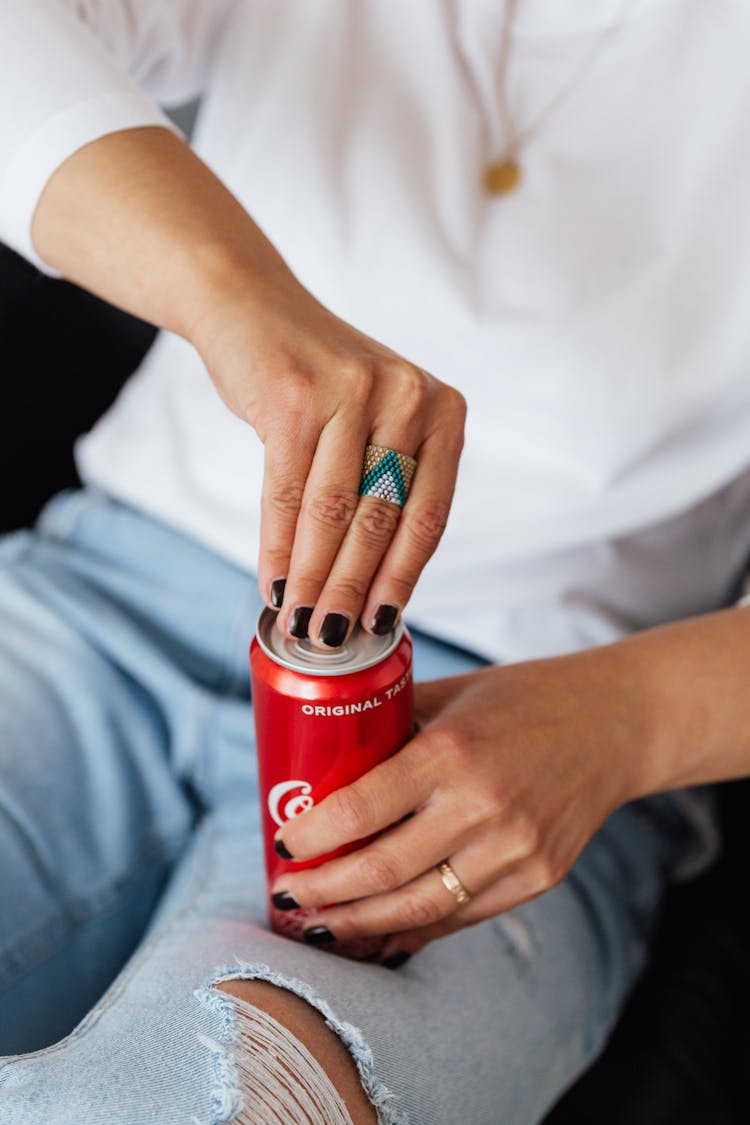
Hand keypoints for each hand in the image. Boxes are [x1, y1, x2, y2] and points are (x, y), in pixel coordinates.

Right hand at [31, 126, 464, 647]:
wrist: (251, 309)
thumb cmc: (318, 382)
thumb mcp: (375, 421)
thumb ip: (386, 487)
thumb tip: (373, 591)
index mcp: (441, 409)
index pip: (429, 513)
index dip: (403, 577)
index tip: (383, 624)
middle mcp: (407, 395)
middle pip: (381, 519)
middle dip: (353, 589)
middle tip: (333, 638)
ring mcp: (351, 391)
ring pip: (332, 512)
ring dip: (314, 579)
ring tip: (301, 623)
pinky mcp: (294, 394)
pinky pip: (285, 493)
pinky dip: (277, 547)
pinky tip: (272, 582)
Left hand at [270, 645, 645, 957]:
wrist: (613, 725)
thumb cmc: (523, 699)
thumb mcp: (450, 695)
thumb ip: (392, 727)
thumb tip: (322, 766)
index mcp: (452, 751)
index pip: (362, 807)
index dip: (313, 835)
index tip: (282, 844)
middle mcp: (483, 806)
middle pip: (381, 871)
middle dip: (323, 892)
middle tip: (287, 894)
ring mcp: (514, 850)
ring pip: (417, 908)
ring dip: (358, 924)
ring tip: (319, 923)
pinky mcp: (537, 878)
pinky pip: (459, 918)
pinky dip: (411, 930)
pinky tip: (375, 933)